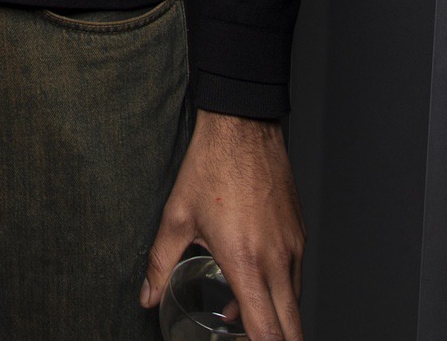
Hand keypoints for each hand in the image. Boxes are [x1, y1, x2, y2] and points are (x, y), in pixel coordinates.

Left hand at [140, 110, 303, 340]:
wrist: (243, 127)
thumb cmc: (210, 168)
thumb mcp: (176, 218)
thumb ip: (160, 263)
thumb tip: (147, 295)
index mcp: (246, 262)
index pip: (267, 331)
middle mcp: (277, 260)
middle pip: (292, 329)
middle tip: (245, 339)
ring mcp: (294, 247)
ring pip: (294, 303)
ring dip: (274, 317)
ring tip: (239, 314)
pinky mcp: (299, 234)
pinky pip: (295, 277)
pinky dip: (278, 291)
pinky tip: (250, 282)